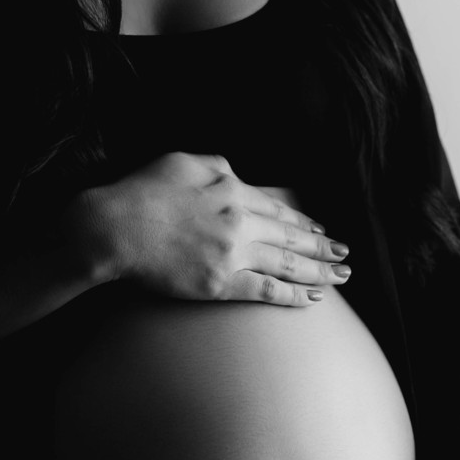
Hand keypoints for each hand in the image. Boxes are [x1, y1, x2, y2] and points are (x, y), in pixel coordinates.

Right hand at [98, 151, 350, 307]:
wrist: (114, 227)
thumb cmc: (142, 191)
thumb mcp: (184, 161)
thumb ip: (218, 166)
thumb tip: (236, 177)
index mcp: (232, 188)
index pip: (278, 208)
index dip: (302, 221)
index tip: (320, 228)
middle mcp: (239, 220)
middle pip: (291, 236)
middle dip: (322, 246)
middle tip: (345, 254)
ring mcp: (232, 253)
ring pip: (287, 264)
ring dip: (319, 271)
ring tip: (341, 276)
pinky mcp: (219, 284)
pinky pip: (265, 290)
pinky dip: (291, 295)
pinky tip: (312, 298)